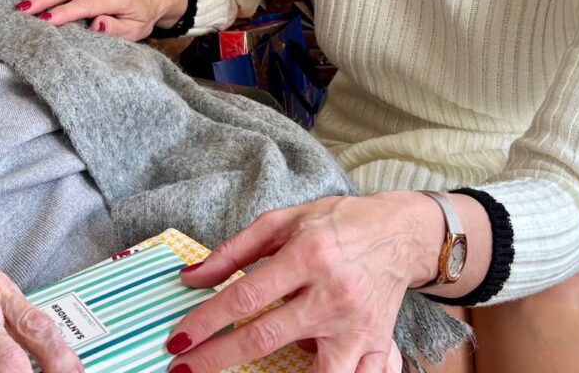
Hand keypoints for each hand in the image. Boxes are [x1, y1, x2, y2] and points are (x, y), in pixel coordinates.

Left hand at [165, 193, 442, 372]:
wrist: (400, 231)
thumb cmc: (337, 223)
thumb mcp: (283, 221)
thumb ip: (234, 251)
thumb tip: (191, 279)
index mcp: (308, 256)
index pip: (246, 296)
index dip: (207, 321)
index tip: (178, 340)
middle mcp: (333, 294)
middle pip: (266, 337)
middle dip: (217, 358)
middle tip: (183, 370)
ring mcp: (357, 325)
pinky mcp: (377, 344)